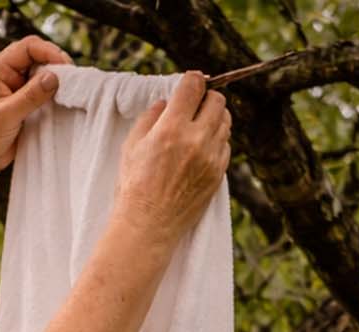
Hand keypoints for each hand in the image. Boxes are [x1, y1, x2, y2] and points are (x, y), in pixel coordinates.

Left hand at [0, 37, 72, 175]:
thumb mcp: (7, 115)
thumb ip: (31, 95)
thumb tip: (54, 77)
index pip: (27, 47)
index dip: (49, 52)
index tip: (66, 68)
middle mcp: (7, 73)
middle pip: (38, 56)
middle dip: (56, 64)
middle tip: (72, 81)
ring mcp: (16, 87)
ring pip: (42, 73)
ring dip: (56, 80)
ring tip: (69, 92)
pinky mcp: (24, 102)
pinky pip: (43, 91)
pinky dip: (54, 94)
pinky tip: (62, 102)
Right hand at [112, 72, 232, 243]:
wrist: (149, 225)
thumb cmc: (134, 185)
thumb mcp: (132, 145)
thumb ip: (151, 117)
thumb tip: (166, 101)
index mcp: (172, 128)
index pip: (194, 86)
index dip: (193, 79)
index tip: (191, 81)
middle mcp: (197, 140)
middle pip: (217, 100)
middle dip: (206, 97)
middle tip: (194, 104)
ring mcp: (212, 158)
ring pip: (226, 121)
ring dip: (214, 117)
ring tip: (198, 126)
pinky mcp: (219, 174)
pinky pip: (226, 145)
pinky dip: (217, 140)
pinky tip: (201, 148)